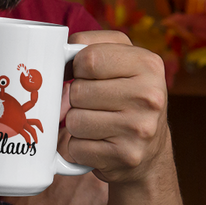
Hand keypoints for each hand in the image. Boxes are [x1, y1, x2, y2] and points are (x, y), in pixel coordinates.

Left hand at [58, 29, 170, 185]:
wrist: (151, 149)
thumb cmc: (126, 97)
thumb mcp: (121, 62)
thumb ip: (89, 48)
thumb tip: (55, 71)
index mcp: (148, 64)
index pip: (88, 58)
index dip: (77, 67)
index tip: (86, 75)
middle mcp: (150, 95)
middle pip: (78, 91)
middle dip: (76, 98)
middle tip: (95, 103)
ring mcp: (140, 128)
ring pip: (74, 121)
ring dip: (76, 124)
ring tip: (97, 123)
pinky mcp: (127, 156)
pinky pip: (77, 148)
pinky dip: (80, 148)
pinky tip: (99, 143)